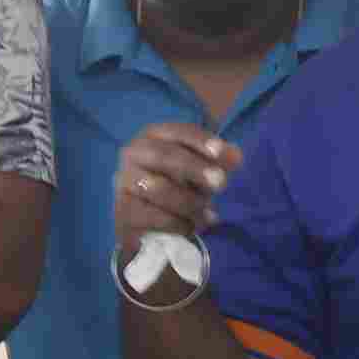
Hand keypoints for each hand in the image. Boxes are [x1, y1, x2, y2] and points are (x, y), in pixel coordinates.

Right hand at [115, 120, 239, 253]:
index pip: (179, 132)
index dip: (202, 141)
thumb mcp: (197, 169)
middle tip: (221, 183)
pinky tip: (192, 227)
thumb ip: (216, 160)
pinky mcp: (122, 210)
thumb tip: (237, 156)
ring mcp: (124, 181)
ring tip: (209, 215)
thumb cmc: (176, 183)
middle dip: (196, 169)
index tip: (224, 153)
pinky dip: (178, 223)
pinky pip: (154, 216)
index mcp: (154, 136)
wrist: (144, 219)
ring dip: (190, 202)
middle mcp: (134, 153)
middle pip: (166, 156)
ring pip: (159, 189)